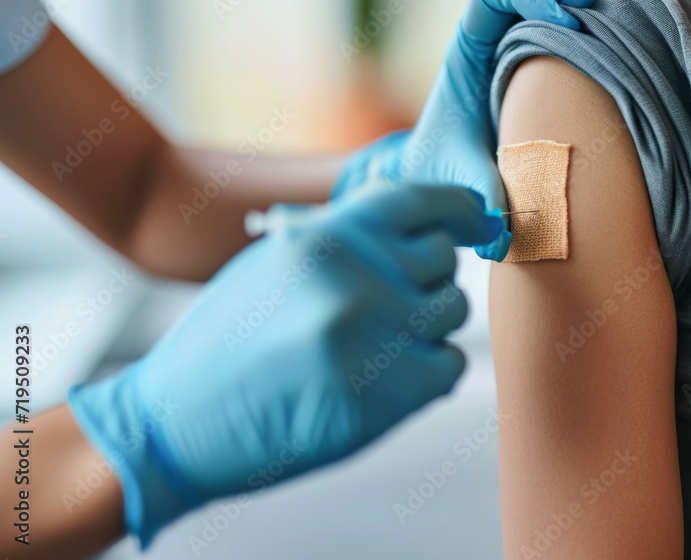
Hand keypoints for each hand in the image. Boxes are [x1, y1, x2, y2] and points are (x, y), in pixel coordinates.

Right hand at [67, 185, 502, 546]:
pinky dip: (429, 371)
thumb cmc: (225, 339)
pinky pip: (449, 364)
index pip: (421, 199)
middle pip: (443, 259)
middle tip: (390, 302)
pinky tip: (386, 378)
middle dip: (427, 277)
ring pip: (452, 311)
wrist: (181, 423)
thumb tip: (407, 212)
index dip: (457, 206)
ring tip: (378, 344)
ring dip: (427, 325)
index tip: (472, 219)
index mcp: (327, 237)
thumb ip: (343, 236)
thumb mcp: (275, 262)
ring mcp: (378, 338)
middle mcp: (358, 279)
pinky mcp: (391, 395)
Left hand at [332, 0, 593, 261]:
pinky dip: (581, 28)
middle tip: (598, 4)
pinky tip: (609, 41)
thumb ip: (480, 202)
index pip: (492, 1)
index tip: (567, 24)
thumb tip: (502, 241)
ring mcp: (509, 50)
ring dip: (574, 6)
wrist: (433, 174)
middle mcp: (489, 44)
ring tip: (613, 17)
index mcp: (467, 56)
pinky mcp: (528, 64)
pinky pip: (554, 30)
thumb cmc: (441, 173)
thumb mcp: (458, 185)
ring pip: (540, 8)